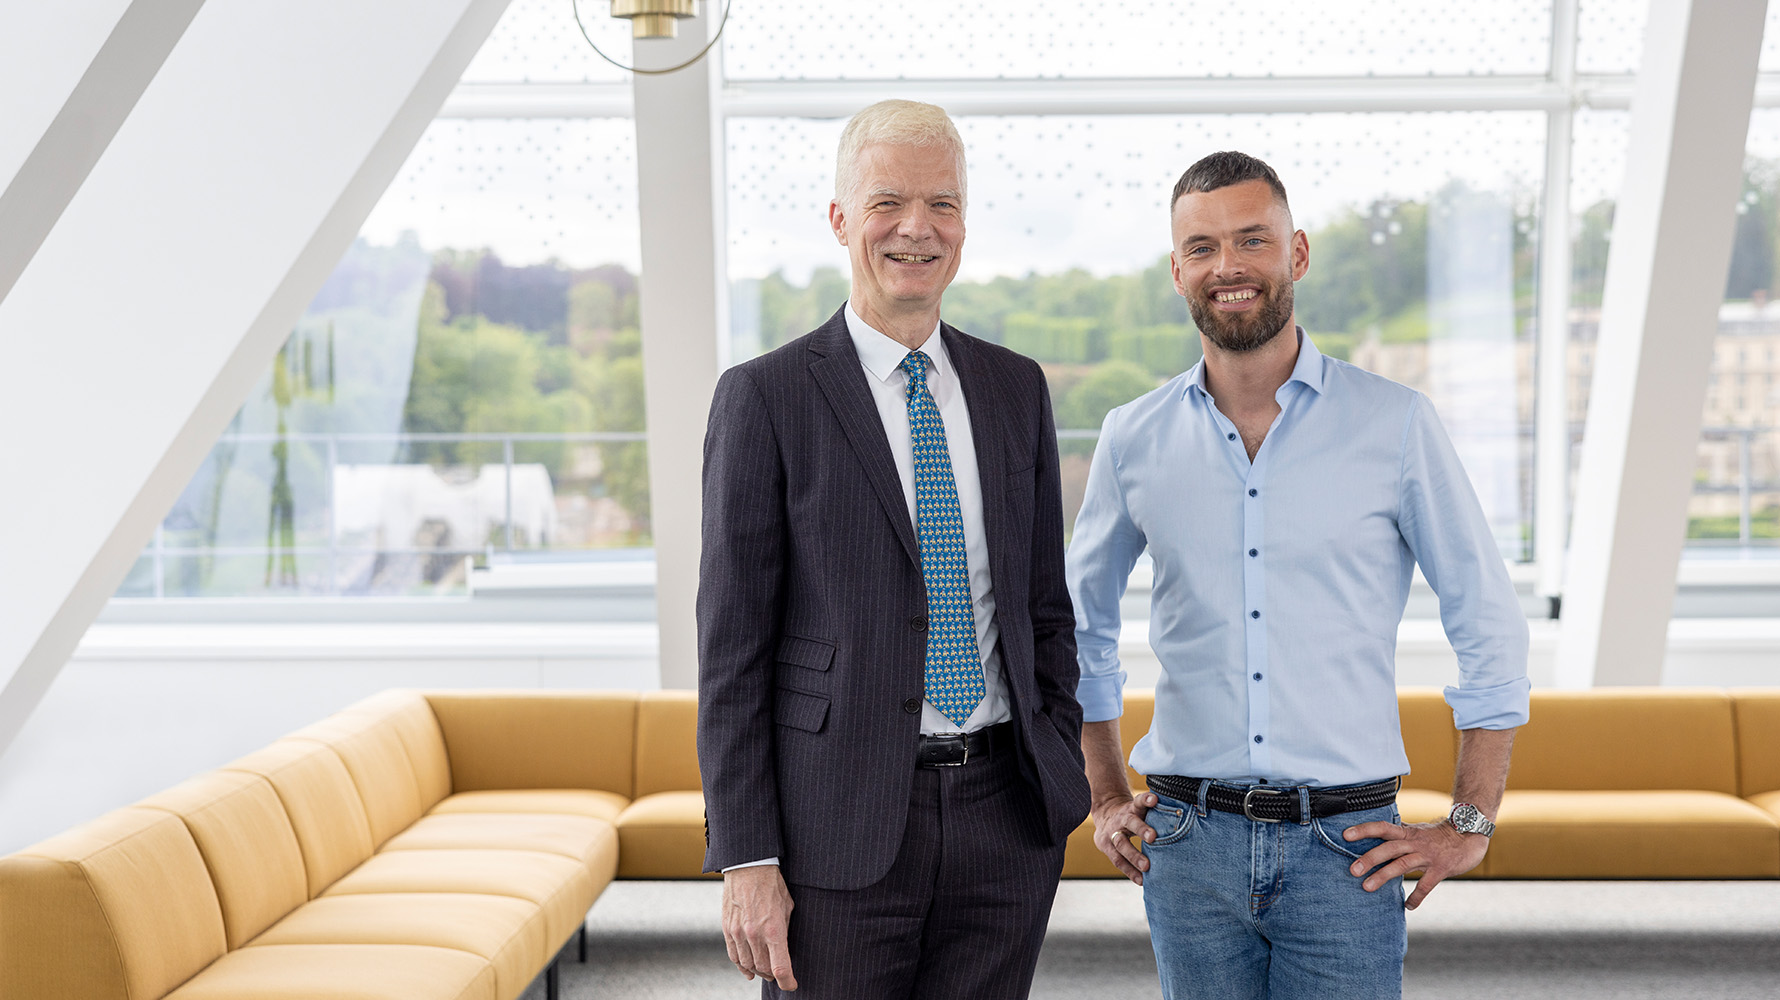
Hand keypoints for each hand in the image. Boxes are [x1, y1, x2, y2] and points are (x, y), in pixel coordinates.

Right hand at [721, 865, 796, 989]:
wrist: (748, 866)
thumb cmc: (772, 884)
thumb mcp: (788, 906)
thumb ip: (785, 930)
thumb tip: (785, 948)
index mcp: (774, 929)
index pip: (780, 967)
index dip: (787, 981)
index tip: (791, 984)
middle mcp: (755, 934)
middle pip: (764, 969)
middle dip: (774, 976)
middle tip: (779, 975)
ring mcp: (738, 933)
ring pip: (748, 965)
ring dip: (758, 971)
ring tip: (765, 971)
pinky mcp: (727, 929)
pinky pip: (734, 956)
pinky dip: (742, 967)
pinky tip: (748, 970)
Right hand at [1090, 790, 1159, 884]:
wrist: (1105, 815)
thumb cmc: (1133, 815)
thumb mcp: (1140, 809)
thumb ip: (1156, 814)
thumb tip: (1189, 815)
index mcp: (1132, 808)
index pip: (1138, 801)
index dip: (1146, 800)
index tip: (1155, 798)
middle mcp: (1121, 820)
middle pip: (1130, 822)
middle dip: (1141, 829)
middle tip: (1153, 837)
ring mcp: (1112, 833)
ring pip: (1121, 844)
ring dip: (1134, 856)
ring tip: (1147, 867)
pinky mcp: (1106, 847)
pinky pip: (1118, 861)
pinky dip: (1130, 871)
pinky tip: (1141, 880)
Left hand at [1342, 819, 1488, 909]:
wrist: (1469, 835)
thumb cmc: (1437, 835)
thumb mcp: (1415, 831)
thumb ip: (1398, 836)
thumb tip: (1376, 839)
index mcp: (1406, 832)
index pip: (1382, 827)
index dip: (1364, 830)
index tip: (1345, 835)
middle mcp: (1414, 842)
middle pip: (1388, 848)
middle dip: (1369, 858)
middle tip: (1352, 870)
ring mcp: (1427, 855)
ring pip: (1402, 864)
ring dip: (1383, 876)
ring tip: (1366, 887)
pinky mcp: (1441, 868)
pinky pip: (1426, 884)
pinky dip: (1416, 896)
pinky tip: (1408, 906)